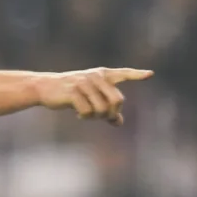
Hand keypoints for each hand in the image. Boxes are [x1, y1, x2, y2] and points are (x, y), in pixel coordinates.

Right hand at [36, 68, 152, 124]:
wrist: (46, 88)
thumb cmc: (70, 93)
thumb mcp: (90, 98)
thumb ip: (106, 108)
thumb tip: (119, 122)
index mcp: (102, 74)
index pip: (123, 74)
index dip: (137, 75)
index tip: (150, 74)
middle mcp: (96, 76)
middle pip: (117, 100)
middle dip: (111, 114)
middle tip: (101, 117)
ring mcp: (85, 83)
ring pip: (102, 109)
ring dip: (96, 117)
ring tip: (87, 114)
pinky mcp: (74, 92)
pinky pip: (87, 112)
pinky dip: (84, 117)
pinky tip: (77, 114)